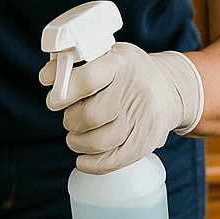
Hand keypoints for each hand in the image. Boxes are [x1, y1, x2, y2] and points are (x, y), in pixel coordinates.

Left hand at [40, 42, 203, 174]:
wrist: (170, 89)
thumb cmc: (129, 72)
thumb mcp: (109, 54)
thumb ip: (79, 62)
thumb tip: (48, 77)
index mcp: (122, 63)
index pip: (88, 79)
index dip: (64, 92)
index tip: (54, 98)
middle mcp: (136, 90)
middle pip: (90, 116)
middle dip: (71, 120)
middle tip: (70, 117)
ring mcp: (144, 118)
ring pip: (98, 142)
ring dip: (77, 142)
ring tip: (76, 135)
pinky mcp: (147, 141)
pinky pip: (112, 161)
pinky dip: (91, 163)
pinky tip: (83, 157)